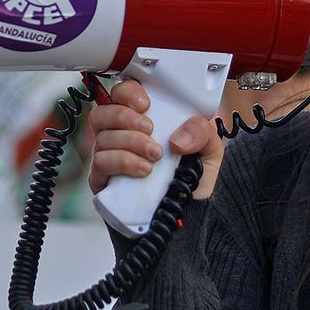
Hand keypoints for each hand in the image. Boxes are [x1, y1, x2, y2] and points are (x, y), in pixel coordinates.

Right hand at [85, 79, 225, 199]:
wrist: (189, 216)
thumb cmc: (192, 180)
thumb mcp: (210, 150)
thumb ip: (202, 132)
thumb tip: (176, 139)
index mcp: (142, 121)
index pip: (121, 95)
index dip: (127, 93)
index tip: (146, 104)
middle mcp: (121, 137)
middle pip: (102, 113)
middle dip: (124, 117)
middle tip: (150, 129)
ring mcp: (109, 158)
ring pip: (102, 138)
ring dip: (130, 142)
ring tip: (155, 156)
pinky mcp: (103, 181)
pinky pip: (100, 163)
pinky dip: (123, 162)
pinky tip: (144, 170)